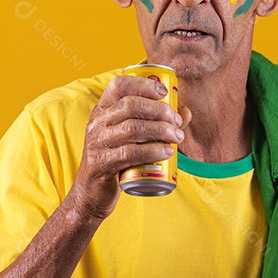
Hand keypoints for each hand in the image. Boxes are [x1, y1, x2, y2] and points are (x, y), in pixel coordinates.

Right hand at [67, 75, 191, 221]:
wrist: (92, 193)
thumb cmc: (117, 161)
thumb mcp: (132, 139)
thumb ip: (157, 124)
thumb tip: (185, 112)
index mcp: (102, 110)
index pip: (118, 85)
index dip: (143, 84)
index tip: (164, 92)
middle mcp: (97, 123)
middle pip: (130, 105)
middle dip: (159, 110)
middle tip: (176, 122)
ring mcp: (97, 143)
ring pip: (132, 128)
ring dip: (160, 130)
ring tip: (177, 137)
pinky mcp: (101, 163)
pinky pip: (130, 153)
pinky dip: (152, 151)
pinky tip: (167, 152)